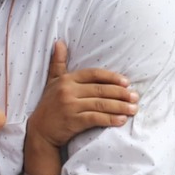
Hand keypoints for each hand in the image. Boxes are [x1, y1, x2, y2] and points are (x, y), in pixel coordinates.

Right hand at [25, 41, 135, 174]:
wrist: (39, 132)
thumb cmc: (49, 105)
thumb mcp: (52, 82)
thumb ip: (58, 63)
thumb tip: (59, 42)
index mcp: (66, 80)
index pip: (93, 74)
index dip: (111, 77)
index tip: (126, 82)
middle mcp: (68, 91)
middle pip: (100, 90)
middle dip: (120, 94)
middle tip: (135, 97)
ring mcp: (70, 106)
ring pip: (100, 104)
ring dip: (120, 107)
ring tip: (133, 109)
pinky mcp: (72, 121)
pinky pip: (95, 118)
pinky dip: (110, 119)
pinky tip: (121, 120)